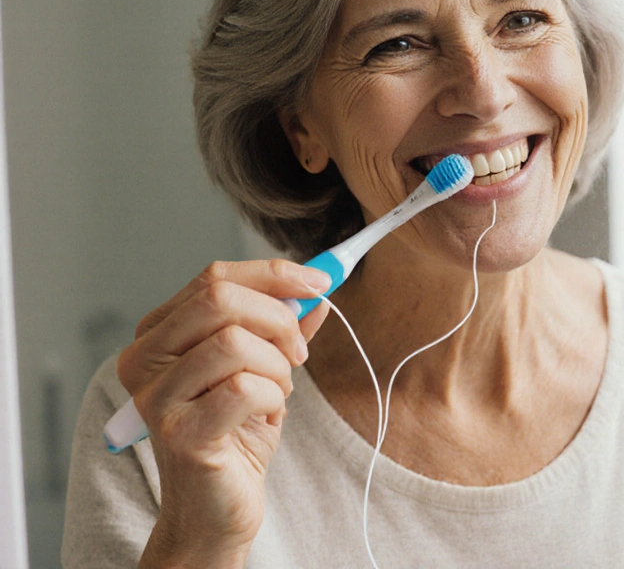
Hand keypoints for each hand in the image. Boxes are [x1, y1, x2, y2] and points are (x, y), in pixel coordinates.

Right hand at [117, 260, 330, 565]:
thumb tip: (315, 292)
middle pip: (219, 297)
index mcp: (158, 335)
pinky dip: (273, 398)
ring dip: (276, 366)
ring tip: (276, 393)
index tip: (320, 283)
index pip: (214, 278)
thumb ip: (284, 329)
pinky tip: (267, 417)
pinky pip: (244, 388)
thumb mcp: (262, 369)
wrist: (217, 508)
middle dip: (278, 318)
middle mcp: (144, 360)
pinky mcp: (179, 432)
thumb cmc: (236, 434)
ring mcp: (155, 396)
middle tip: (298, 354)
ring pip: (233, 341)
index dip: (274, 275)